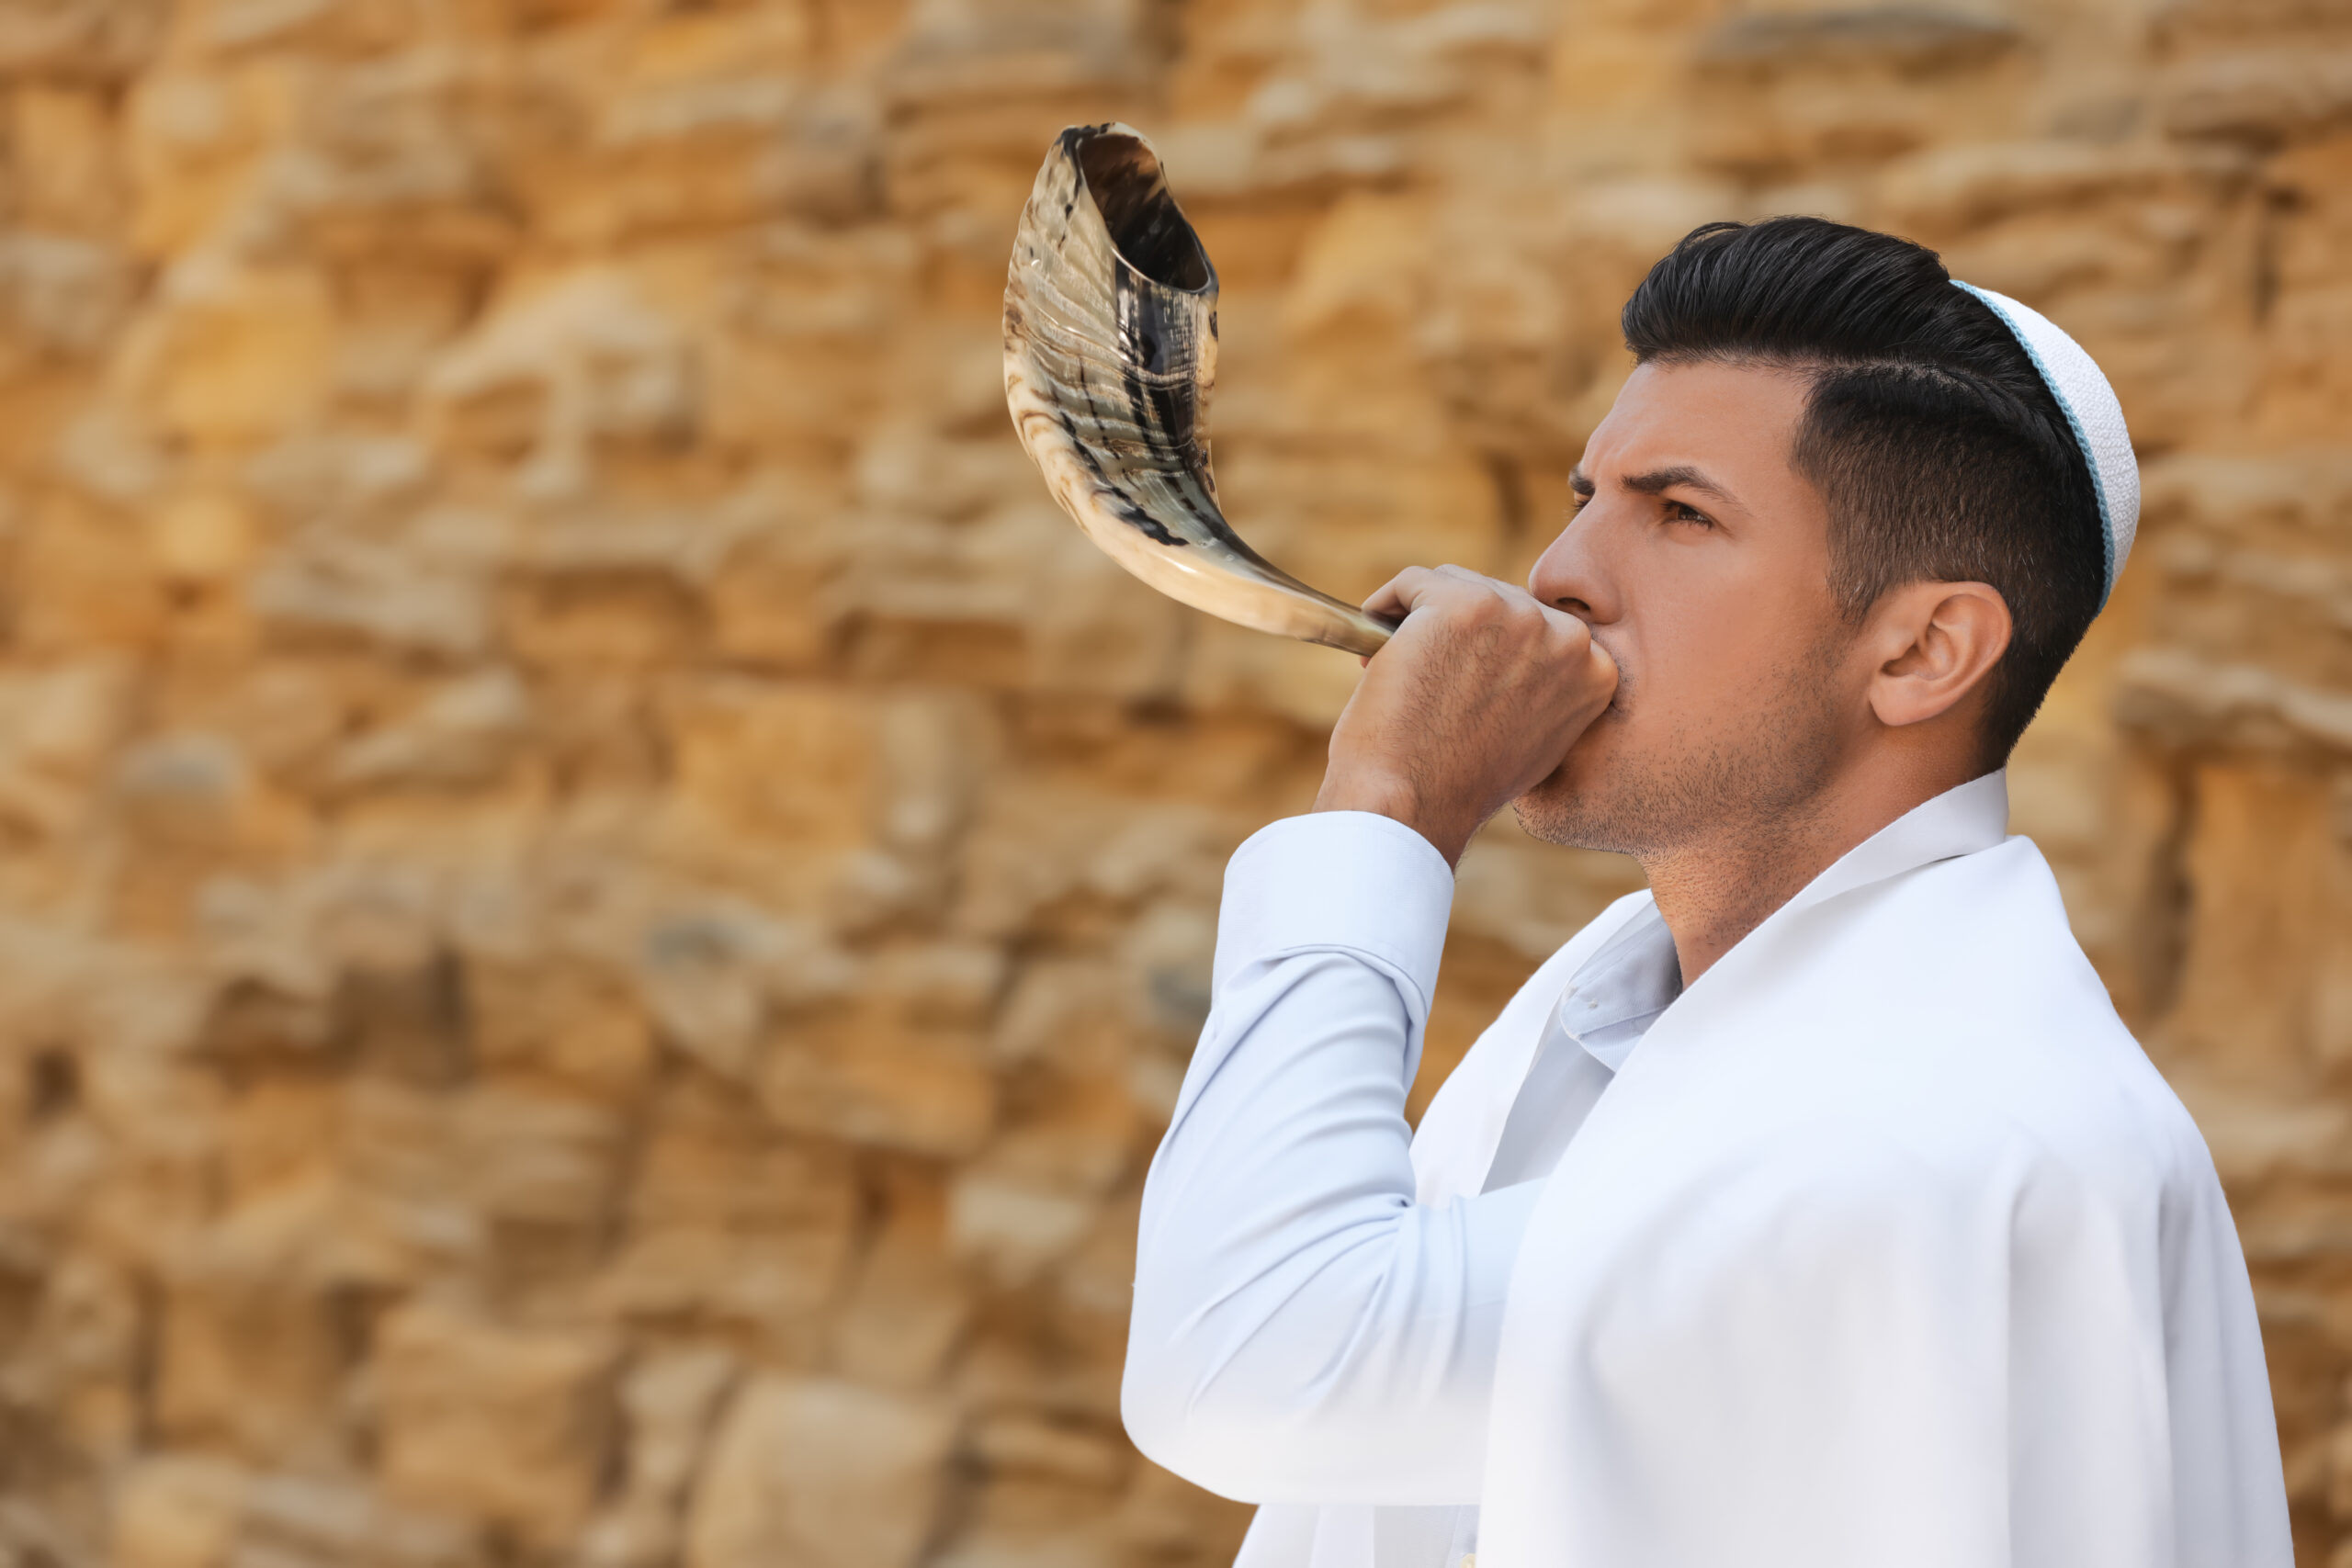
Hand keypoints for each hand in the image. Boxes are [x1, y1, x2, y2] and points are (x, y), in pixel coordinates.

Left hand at [1313, 565, 1617, 865]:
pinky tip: (1371, 653)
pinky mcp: (1463, 604)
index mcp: (1596, 671)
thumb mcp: (1529, 740)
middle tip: (1425, 681)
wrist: (1412, 806)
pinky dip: (1383, 608)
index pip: (1538, 628)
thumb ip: (1539, 689)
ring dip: (1421, 621)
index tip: (1462, 679)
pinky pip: (1412, 583)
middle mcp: (1569, 638)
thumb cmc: (1457, 787)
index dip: (1492, 652)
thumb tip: (1510, 656)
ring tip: (1404, 675)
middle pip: (1500, 598)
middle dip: (1458, 634)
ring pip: (1455, 584)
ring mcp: (1519, 617)